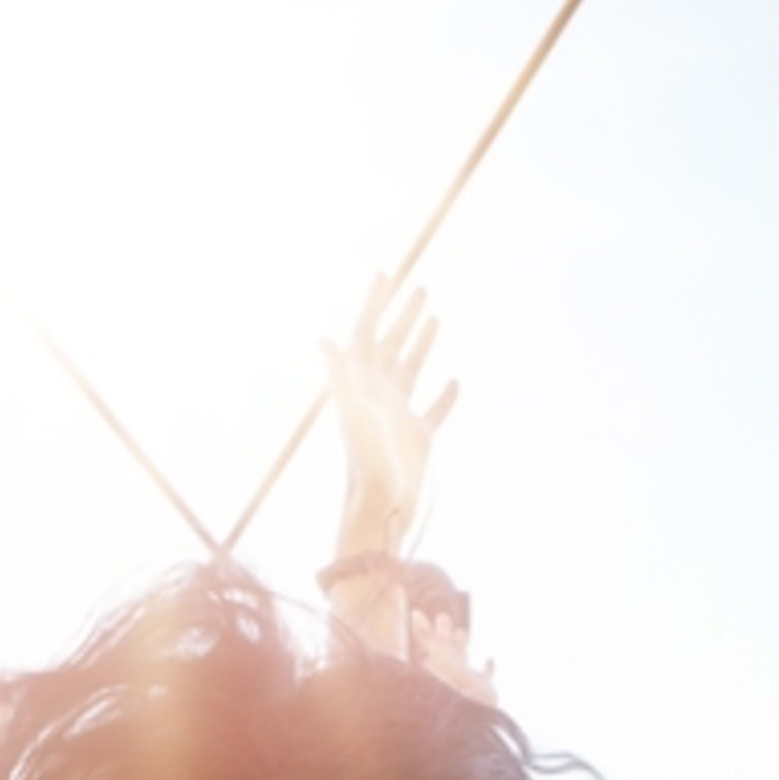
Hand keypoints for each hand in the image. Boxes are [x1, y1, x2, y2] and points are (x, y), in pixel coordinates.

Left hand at [326, 272, 457, 561]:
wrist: (380, 507)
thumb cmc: (366, 463)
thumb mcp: (352, 414)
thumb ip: (341, 376)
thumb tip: (322, 341)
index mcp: (362, 385)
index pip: (367, 333)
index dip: (374, 303)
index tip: (385, 272)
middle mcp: (379, 396)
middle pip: (392, 344)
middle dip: (403, 314)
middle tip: (420, 285)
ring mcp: (399, 416)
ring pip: (412, 369)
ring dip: (422, 342)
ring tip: (434, 315)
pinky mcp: (418, 438)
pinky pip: (433, 410)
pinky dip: (444, 395)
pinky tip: (455, 381)